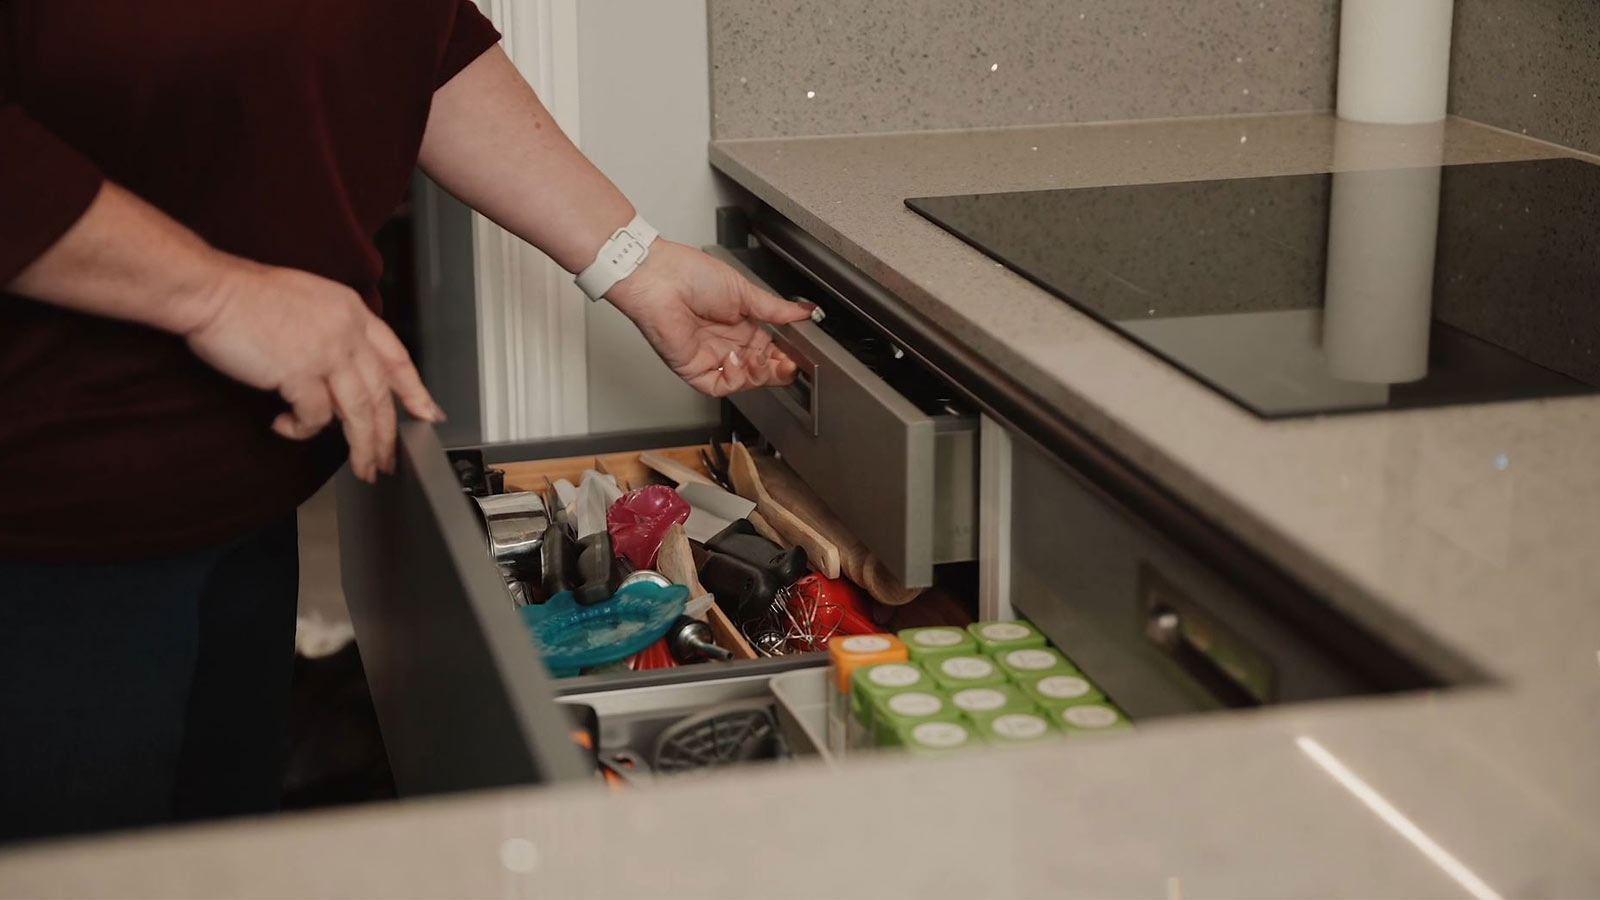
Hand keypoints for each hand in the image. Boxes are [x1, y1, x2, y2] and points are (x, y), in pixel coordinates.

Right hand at [183, 260, 444, 481]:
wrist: (211, 290)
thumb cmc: (246, 297)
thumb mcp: (308, 303)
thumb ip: (332, 334)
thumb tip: (339, 377)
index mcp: (351, 312)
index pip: (397, 357)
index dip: (415, 389)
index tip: (428, 412)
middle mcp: (347, 331)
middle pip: (381, 394)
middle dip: (388, 434)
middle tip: (390, 459)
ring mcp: (327, 352)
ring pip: (359, 413)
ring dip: (362, 447)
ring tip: (363, 469)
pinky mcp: (300, 373)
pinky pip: (314, 418)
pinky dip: (302, 430)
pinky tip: (286, 428)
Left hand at [605, 241, 814, 395]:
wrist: (659, 276)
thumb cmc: (690, 274)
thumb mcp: (744, 291)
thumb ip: (776, 308)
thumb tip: (804, 312)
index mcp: (741, 324)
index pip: (771, 349)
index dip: (787, 355)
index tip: (801, 354)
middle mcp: (727, 343)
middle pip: (761, 369)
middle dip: (778, 369)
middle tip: (790, 363)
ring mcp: (711, 357)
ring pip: (744, 381)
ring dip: (759, 375)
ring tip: (763, 360)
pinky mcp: (694, 369)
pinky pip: (720, 386)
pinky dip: (734, 379)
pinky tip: (737, 360)